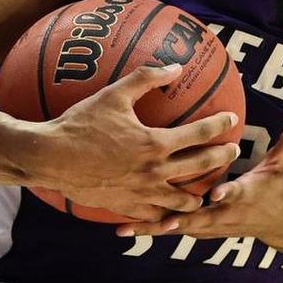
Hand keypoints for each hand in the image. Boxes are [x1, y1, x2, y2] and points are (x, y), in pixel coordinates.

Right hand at [30, 64, 240, 221]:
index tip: (232, 119)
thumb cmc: (81, 123)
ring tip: (206, 190)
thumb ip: (147, 78)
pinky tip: (170, 213)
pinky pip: (154, 216)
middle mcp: (154, 172)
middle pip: (201, 167)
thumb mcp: (114, 94)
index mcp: (155, 143)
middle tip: (233, 151)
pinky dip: (167, 216)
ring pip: (182, 202)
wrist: (49, 157)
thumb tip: (176, 66)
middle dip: (222, 158)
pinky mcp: (125, 207)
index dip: (220, 125)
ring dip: (198, 195)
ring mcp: (141, 193)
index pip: (200, 134)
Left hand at [115, 121, 282, 237]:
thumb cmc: (277, 187)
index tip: (216, 193)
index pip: (235, 193)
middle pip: (196, 217)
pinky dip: (150, 227)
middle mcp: (222, 214)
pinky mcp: (198, 227)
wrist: (276, 221)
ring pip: (178, 227)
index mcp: (242, 195)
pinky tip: (124, 225)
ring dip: (153, 227)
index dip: (227, 193)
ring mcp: (208, 223)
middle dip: (174, 219)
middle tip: (151, 218)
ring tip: (125, 228)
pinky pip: (171, 227)